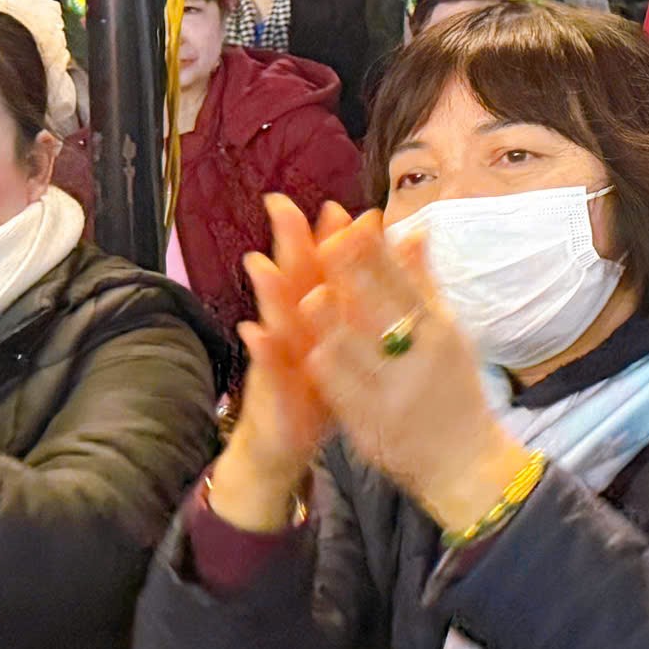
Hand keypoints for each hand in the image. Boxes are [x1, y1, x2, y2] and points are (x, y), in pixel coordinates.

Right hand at [217, 194, 351, 528]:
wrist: (285, 442)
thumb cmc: (324, 387)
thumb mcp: (352, 344)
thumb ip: (366, 303)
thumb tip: (395, 263)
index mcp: (320, 318)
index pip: (327, 270)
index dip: (333, 239)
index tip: (341, 205)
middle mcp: (294, 330)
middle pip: (294, 280)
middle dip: (290, 244)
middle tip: (283, 206)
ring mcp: (277, 359)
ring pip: (272, 319)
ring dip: (266, 291)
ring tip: (259, 261)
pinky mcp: (270, 393)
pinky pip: (265, 371)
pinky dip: (260, 351)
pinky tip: (253, 333)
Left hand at [289, 210, 532, 534]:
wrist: (466, 462)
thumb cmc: (455, 391)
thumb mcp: (449, 333)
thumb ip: (425, 285)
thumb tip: (416, 231)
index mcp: (440, 331)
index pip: (405, 283)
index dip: (376, 253)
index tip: (351, 222)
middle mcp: (422, 358)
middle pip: (381, 310)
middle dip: (350, 277)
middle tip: (321, 242)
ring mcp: (398, 392)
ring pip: (360, 351)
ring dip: (333, 324)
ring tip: (308, 296)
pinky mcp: (375, 424)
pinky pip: (347, 393)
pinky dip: (330, 371)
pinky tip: (312, 352)